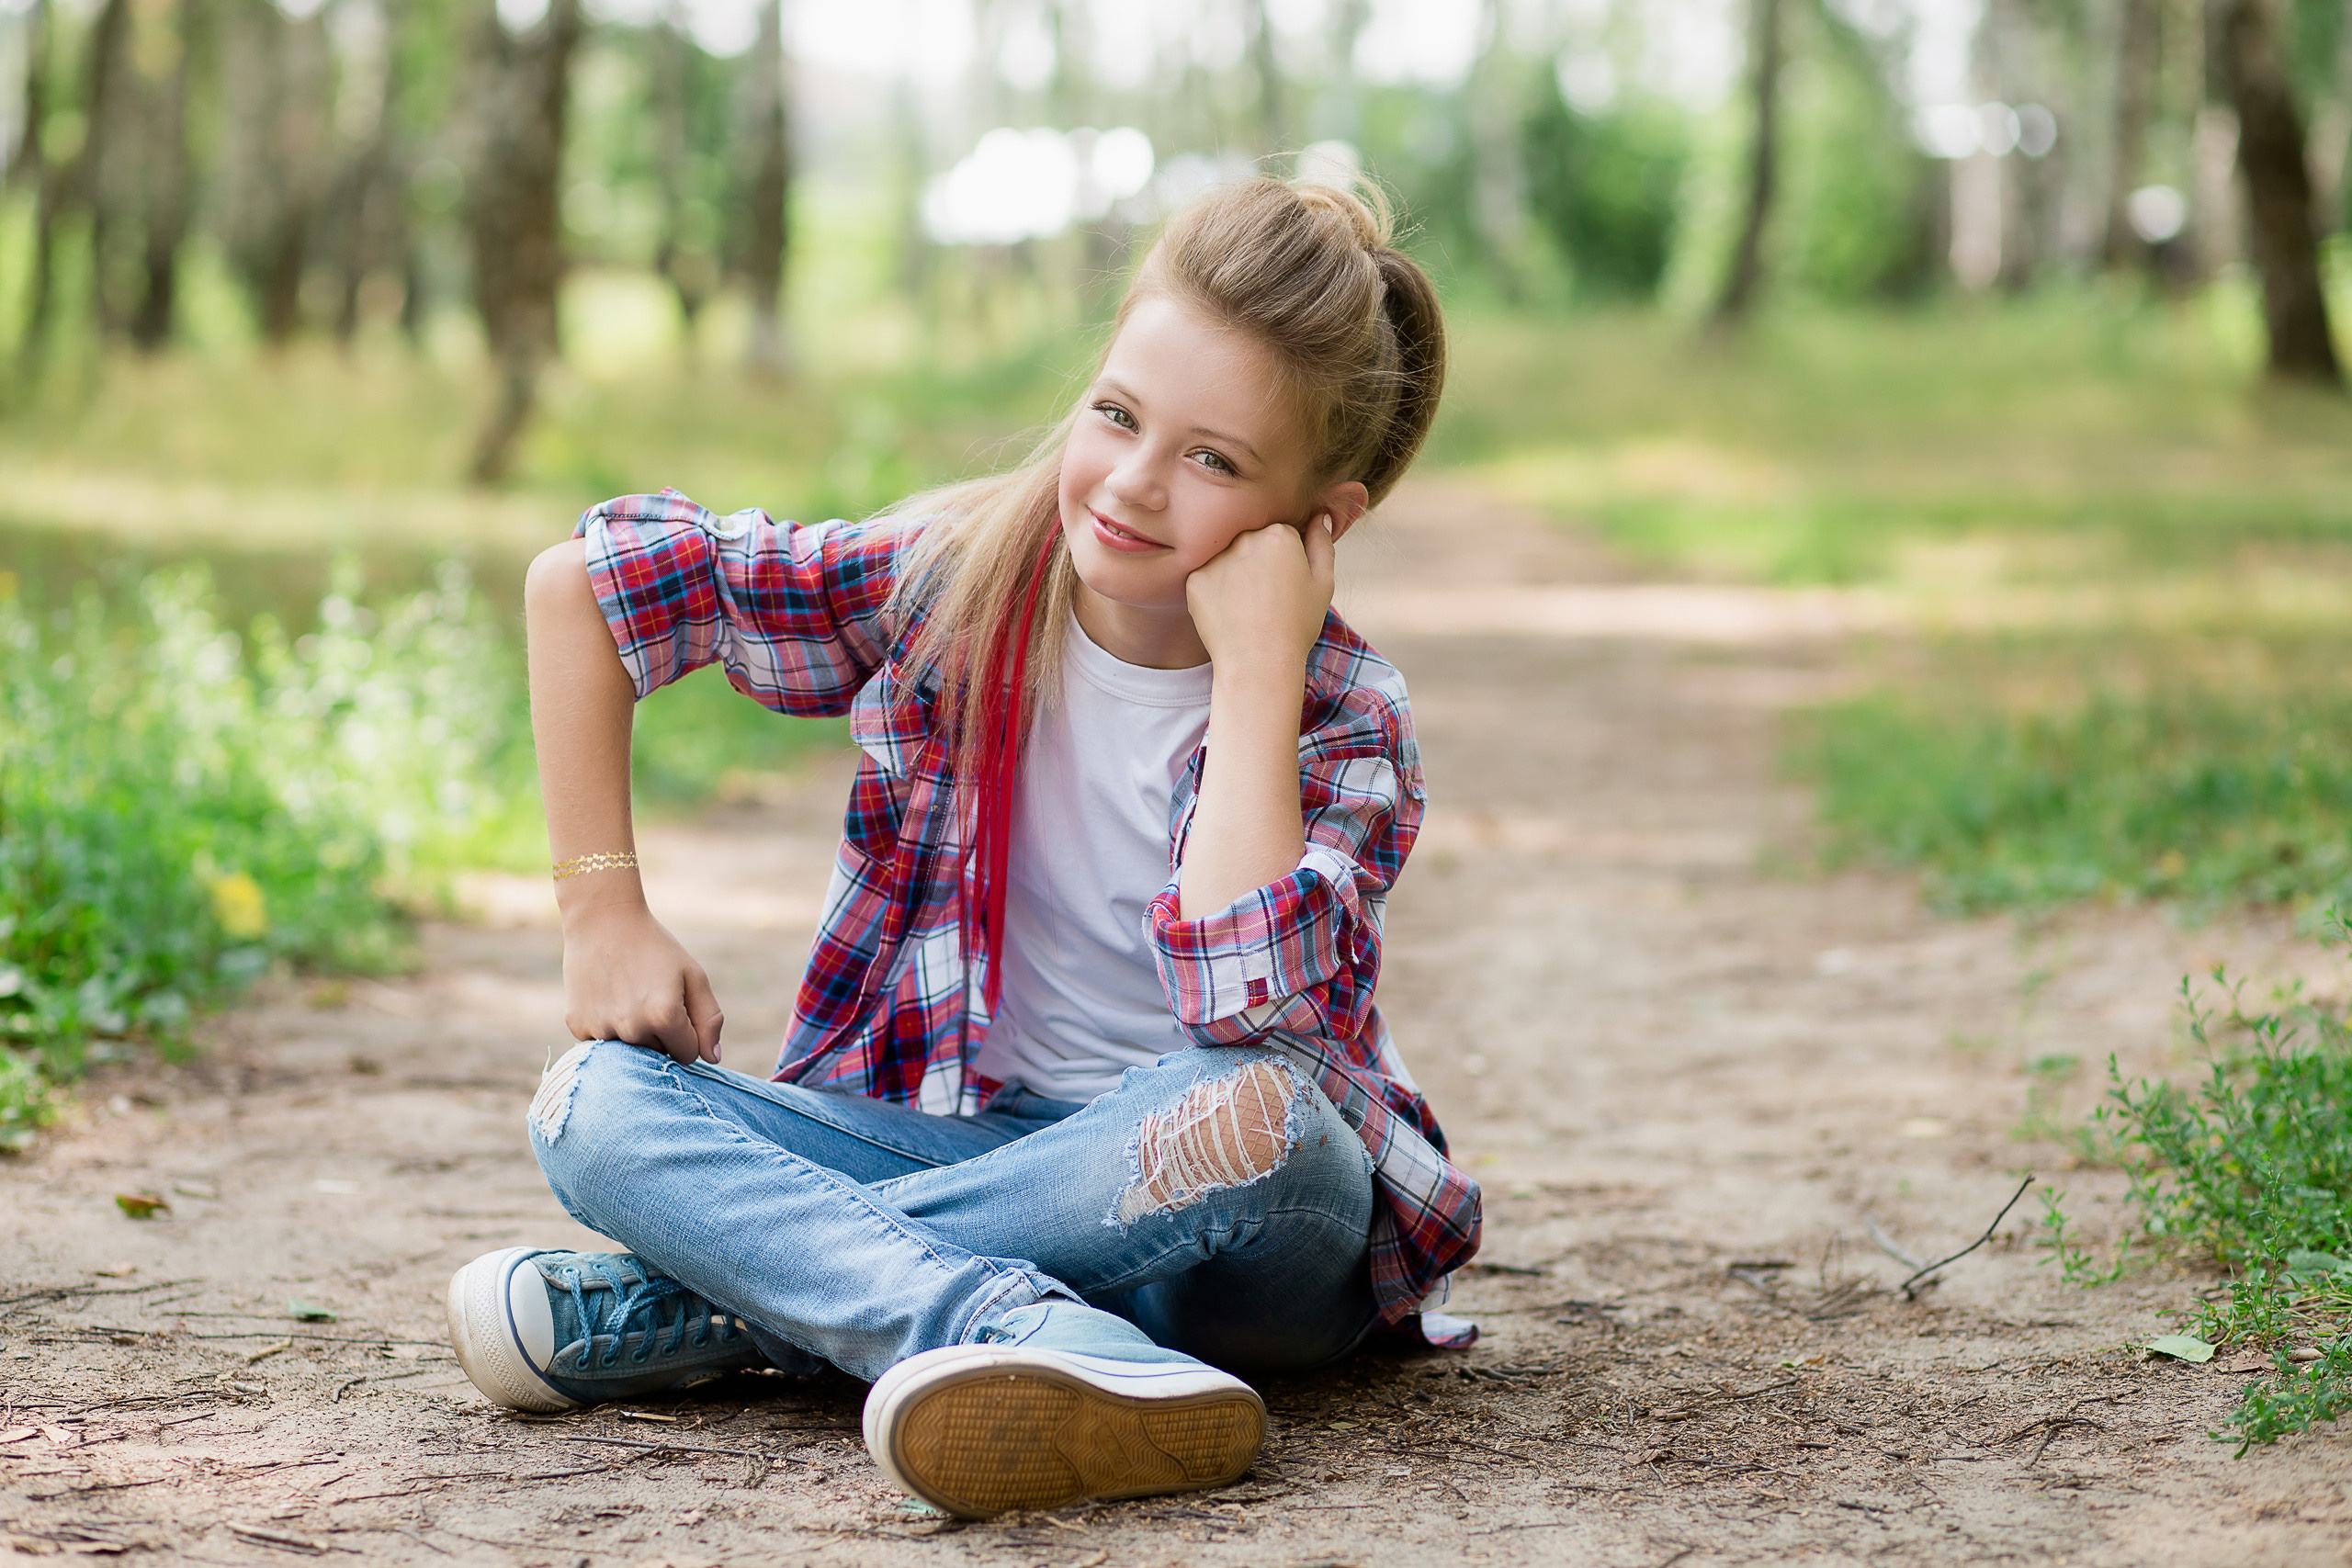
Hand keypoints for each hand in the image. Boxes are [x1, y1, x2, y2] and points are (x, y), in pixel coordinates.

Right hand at [560, 898, 723, 1065]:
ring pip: (629, 1051)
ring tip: (627, 993)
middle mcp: (631, 1029)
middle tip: (648, 995)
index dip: (687, 1033)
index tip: (677, 1007)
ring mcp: (601, 1029)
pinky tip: (606, 996)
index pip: (687, 1055)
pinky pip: (602, 1042)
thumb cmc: (654, 947)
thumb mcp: (693, 975)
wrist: (602, 920)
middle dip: (660, 1033)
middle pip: (657, 1054)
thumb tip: (712, 1059)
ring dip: (633, 1031)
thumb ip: (709, 1019)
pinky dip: (607, 1026)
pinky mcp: (578, 1026)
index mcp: (664, 1017)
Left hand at [1183, 514, 1335, 677]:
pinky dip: (1215, 592)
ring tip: (1247, 606)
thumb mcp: (1323, 584)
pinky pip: (1206, 577)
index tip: (1286, 583)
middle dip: (1258, 561)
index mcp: (1279, 534)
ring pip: (1227, 557)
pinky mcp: (1195, 579)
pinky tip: (1229, 613)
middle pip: (1251, 540)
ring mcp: (1216, 557)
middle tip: (1266, 596)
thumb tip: (1318, 517)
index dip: (1285, 559)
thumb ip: (1322, 544)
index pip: (1280, 533)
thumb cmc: (1297, 625)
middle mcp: (1245, 538)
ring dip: (1234, 573)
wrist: (1259, 663)